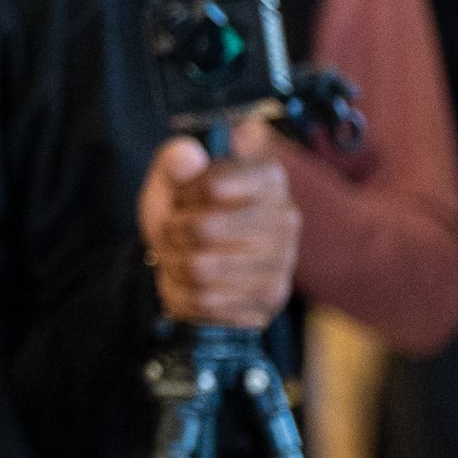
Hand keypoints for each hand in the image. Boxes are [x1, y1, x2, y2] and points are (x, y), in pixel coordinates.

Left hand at [141, 123, 297, 329]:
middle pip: (204, 230)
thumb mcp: (172, 178)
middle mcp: (286, 217)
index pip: (214, 186)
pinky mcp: (270, 297)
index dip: (182, 195)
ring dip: (173, 264)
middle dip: (171, 233)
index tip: (180, 198)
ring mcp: (283, 260)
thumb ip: (175, 159)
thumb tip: (187, 157)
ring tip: (177, 256)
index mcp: (268, 176)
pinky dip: (180, 292)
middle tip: (171, 231)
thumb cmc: (186, 209)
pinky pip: (205, 300)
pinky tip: (186, 282)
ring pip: (200, 269)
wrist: (194, 255)